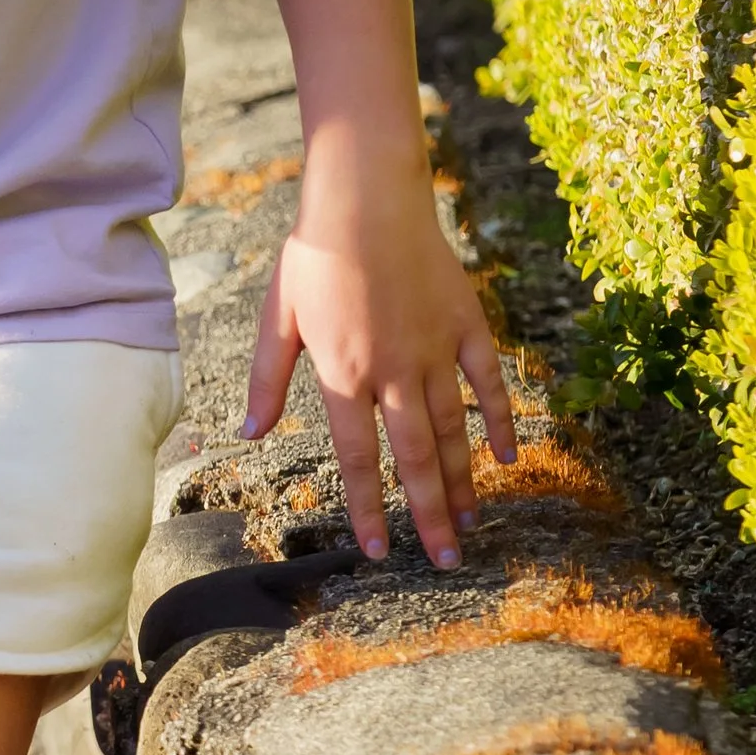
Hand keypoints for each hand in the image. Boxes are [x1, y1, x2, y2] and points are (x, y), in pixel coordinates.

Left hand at [242, 157, 515, 567]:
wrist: (366, 194)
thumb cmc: (314, 254)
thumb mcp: (277, 317)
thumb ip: (266, 380)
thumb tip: (248, 434)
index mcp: (343, 373)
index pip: (360, 457)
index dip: (370, 507)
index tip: (380, 549)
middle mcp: (394, 370)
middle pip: (417, 457)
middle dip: (431, 514)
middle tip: (446, 560)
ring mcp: (436, 348)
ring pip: (454, 428)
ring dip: (464, 480)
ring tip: (472, 523)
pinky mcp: (467, 323)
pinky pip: (489, 381)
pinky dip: (499, 420)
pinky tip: (506, 457)